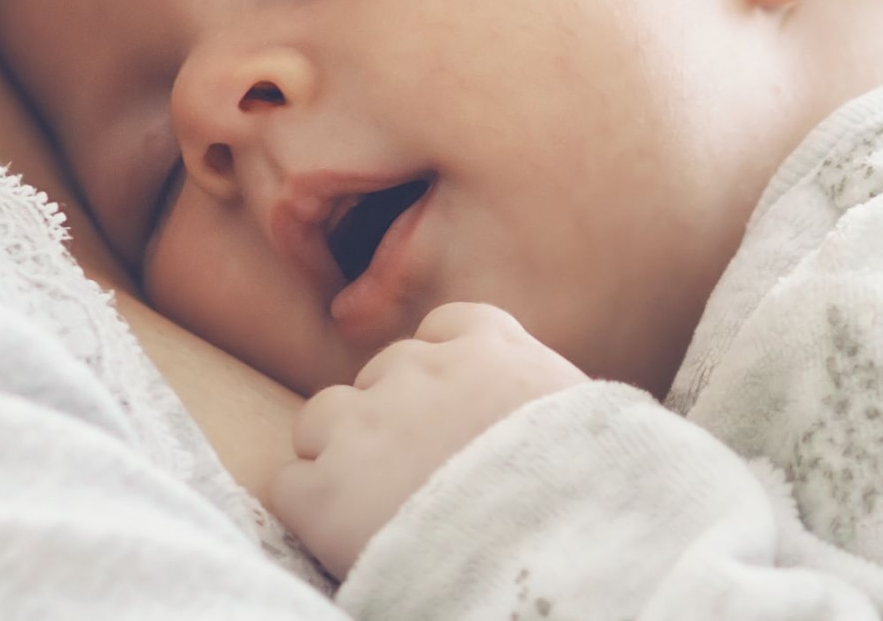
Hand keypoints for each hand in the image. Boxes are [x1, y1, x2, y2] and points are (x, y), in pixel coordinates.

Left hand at [266, 302, 588, 576]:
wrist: (558, 554)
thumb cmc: (591, 497)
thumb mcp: (587, 420)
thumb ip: (539, 396)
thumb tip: (534, 412)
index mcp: (489, 349)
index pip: (445, 327)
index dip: (443, 371)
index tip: (455, 409)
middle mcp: (419, 371)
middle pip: (380, 373)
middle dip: (392, 416)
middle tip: (420, 473)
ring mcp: (364, 426)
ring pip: (322, 418)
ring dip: (340, 454)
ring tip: (376, 506)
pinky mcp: (324, 491)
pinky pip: (291, 485)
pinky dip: (310, 510)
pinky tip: (346, 538)